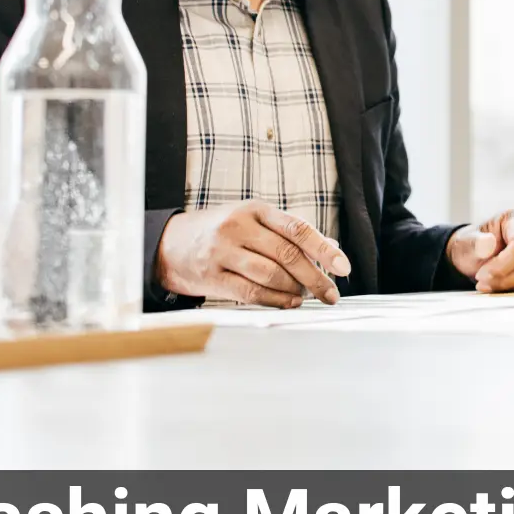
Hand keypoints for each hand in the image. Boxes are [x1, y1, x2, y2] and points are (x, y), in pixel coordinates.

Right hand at [156, 201, 349, 306]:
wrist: (170, 244)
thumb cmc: (222, 232)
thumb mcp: (254, 221)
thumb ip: (290, 232)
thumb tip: (331, 247)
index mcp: (255, 210)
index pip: (297, 228)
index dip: (324, 249)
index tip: (343, 267)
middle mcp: (238, 227)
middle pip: (287, 254)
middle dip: (315, 277)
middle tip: (331, 294)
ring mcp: (222, 252)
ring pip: (271, 274)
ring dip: (295, 290)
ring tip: (305, 296)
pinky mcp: (212, 276)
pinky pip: (251, 293)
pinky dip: (275, 300)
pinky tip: (288, 303)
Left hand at [448, 209, 513, 292]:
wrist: (480, 253)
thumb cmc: (476, 245)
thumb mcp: (467, 242)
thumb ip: (475, 242)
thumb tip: (487, 243)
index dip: (503, 264)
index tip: (483, 275)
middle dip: (507, 278)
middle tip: (484, 284)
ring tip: (491, 285)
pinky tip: (504, 286)